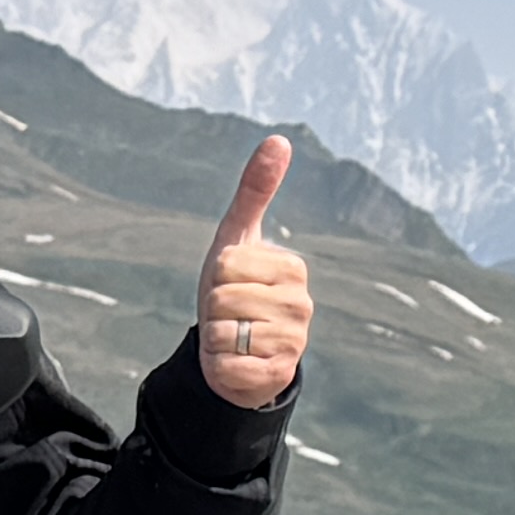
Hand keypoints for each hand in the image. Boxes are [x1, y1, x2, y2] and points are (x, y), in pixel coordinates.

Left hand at [197, 136, 311, 410]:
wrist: (236, 351)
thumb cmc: (235, 289)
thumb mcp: (238, 238)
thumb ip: (255, 190)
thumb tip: (279, 138)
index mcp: (293, 268)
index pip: (227, 263)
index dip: (216, 275)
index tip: (231, 283)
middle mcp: (301, 305)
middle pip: (223, 297)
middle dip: (213, 308)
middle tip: (229, 314)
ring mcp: (294, 343)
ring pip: (223, 332)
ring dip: (215, 338)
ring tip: (233, 337)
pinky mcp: (277, 376)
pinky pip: (226, 365)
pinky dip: (218, 365)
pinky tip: (235, 361)